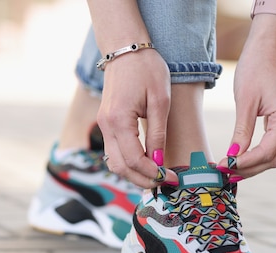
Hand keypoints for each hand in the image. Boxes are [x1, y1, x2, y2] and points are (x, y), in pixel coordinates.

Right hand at [97, 49, 176, 187]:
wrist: (126, 48)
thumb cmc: (147, 69)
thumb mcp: (161, 101)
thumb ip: (158, 134)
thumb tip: (159, 161)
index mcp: (119, 120)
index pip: (134, 160)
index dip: (154, 174)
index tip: (172, 178)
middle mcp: (106, 125)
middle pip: (121, 167)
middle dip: (143, 180)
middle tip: (166, 182)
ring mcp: (103, 125)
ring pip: (115, 162)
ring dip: (135, 174)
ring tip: (158, 175)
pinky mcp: (107, 123)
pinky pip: (115, 152)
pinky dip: (129, 163)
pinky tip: (148, 164)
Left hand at [217, 15, 275, 179]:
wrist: (270, 46)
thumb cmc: (256, 66)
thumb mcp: (245, 100)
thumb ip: (241, 132)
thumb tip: (232, 158)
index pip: (266, 152)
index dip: (245, 163)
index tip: (224, 167)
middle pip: (274, 159)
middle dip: (250, 169)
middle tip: (226, 173)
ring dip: (255, 164)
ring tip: (231, 168)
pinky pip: (275, 145)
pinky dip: (259, 154)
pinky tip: (242, 157)